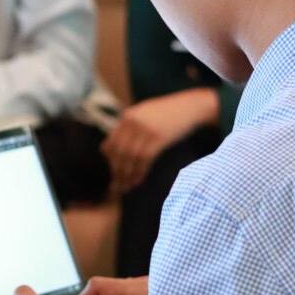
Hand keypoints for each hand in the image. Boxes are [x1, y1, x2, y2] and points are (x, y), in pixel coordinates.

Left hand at [101, 88, 218, 196]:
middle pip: (120, 151)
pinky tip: (138, 181)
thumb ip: (125, 129)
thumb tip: (104, 149)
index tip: (113, 172)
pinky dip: (140, 172)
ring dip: (128, 175)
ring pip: (130, 157)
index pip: (112, 142)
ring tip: (127, 187)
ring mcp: (145, 129)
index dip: (110, 160)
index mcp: (127, 116)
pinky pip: (144, 159)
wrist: (190, 106)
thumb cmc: (167, 113)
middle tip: (117, 186)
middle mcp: (133, 122)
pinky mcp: (158, 137)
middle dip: (117, 171)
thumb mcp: (143, 115)